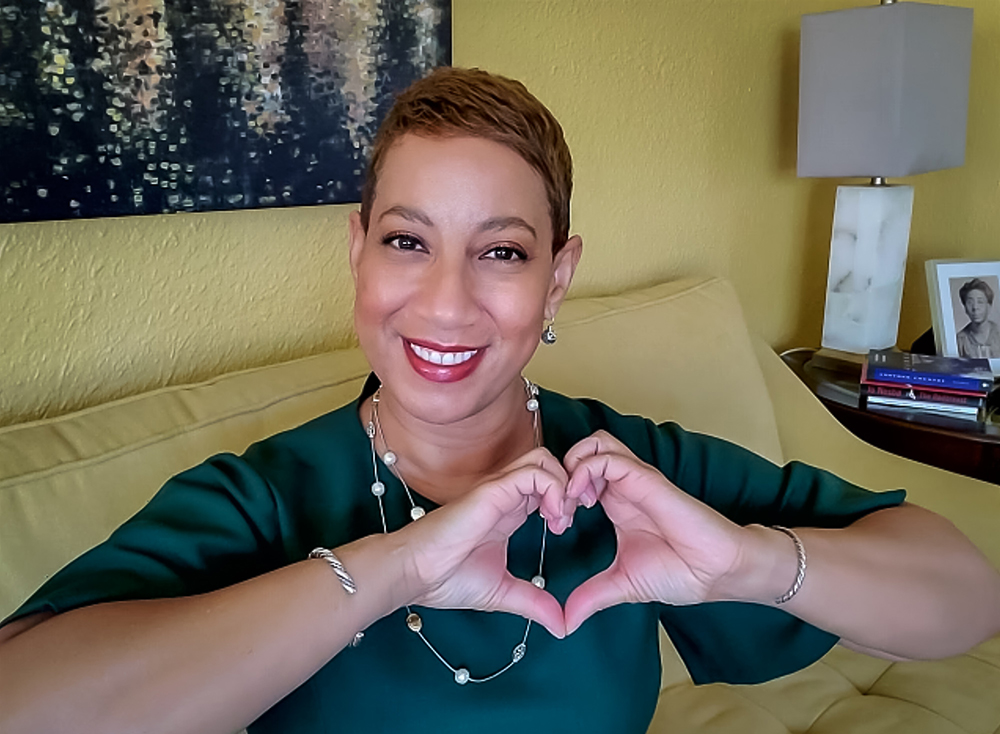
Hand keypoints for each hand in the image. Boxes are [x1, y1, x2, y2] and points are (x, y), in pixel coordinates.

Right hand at [393, 448, 575, 637]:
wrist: (414, 574)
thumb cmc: (447, 578)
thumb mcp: (502, 592)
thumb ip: (533, 602)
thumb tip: (561, 625)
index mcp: (508, 511)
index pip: (546, 485)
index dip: (564, 500)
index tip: (564, 529)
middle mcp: (505, 494)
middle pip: (549, 465)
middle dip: (570, 487)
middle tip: (567, 520)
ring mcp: (499, 489)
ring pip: (543, 460)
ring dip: (563, 485)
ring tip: (560, 518)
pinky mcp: (493, 491)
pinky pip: (533, 472)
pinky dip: (553, 488)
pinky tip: (552, 517)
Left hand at [562, 431, 748, 633]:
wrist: (714, 574)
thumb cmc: (679, 572)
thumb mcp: (621, 584)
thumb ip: (591, 597)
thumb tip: (565, 623)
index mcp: (615, 503)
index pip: (578, 474)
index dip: (557, 493)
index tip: (557, 525)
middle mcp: (623, 486)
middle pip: (584, 450)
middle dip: (560, 473)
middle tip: (558, 509)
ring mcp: (635, 480)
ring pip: (595, 444)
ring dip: (572, 465)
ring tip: (571, 501)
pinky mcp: (646, 479)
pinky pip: (608, 457)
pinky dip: (586, 470)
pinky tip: (583, 500)